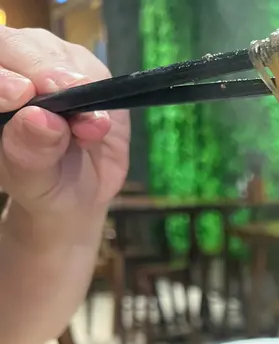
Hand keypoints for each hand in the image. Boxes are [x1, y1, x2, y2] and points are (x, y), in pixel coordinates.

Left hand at [0, 26, 129, 219]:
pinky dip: (98, 95)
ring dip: (75, 84)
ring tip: (88, 127)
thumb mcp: (33, 181)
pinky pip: (91, 69)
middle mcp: (11, 68)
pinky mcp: (83, 68)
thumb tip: (41, 118)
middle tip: (64, 93)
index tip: (21, 95)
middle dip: (41, 69)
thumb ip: (31, 152)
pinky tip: (97, 125)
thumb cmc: (44, 186)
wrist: (78, 192)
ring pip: (54, 51)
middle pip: (17, 46)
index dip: (2, 75)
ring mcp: (46, 62)